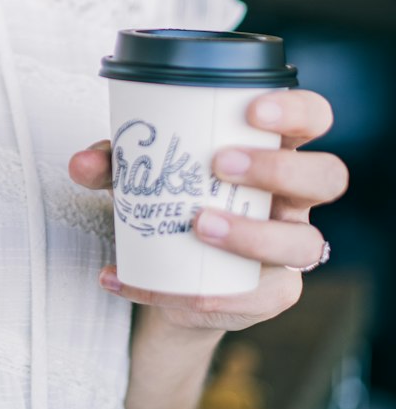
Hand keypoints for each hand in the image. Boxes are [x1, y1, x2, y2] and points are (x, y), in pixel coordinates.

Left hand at [68, 89, 347, 332]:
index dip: (297, 110)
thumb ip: (111, 164)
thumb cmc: (167, 202)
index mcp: (272, 150)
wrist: (168, 276)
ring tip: (197, 226)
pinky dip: (204, 295)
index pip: (313, 117)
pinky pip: (257, 298)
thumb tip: (81, 164)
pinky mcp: (271, 293)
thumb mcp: (138, 175)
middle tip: (221, 165)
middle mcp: (293, 197)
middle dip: (279, 168)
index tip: (251, 110)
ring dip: (252, 234)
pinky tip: (157, 287)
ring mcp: (289, 247)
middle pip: (328, 176)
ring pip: (306, 242)